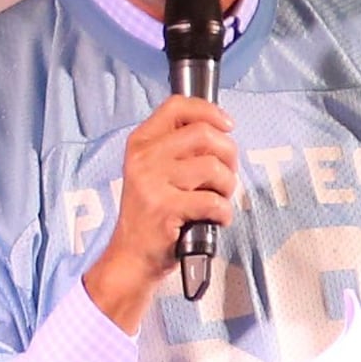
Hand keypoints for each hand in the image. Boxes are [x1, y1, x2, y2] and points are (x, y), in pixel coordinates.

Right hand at [82, 95, 240, 323]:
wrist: (132, 255)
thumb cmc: (154, 213)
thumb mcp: (155, 170)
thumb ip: (180, 148)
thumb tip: (222, 130)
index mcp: (141, 142)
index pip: (177, 106)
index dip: (209, 111)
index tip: (227, 126)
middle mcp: (143, 158)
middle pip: (204, 134)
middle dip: (229, 155)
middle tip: (226, 175)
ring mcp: (151, 182)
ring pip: (213, 168)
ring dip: (227, 187)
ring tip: (218, 199)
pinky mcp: (164, 209)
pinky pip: (213, 201)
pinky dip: (224, 213)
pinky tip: (215, 219)